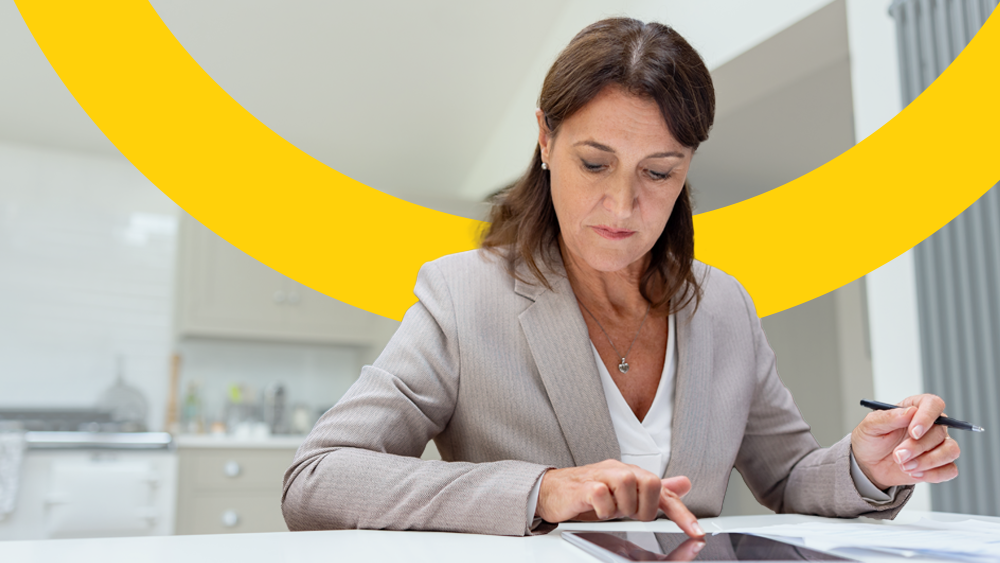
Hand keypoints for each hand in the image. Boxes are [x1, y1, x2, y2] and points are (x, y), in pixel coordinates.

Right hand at [535, 459, 704, 537]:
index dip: (683, 513)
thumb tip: (685, 484)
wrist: (552, 490)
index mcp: (633, 473)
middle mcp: (620, 470)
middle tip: (629, 514)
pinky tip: (596, 508)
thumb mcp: (627, 494)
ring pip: (628, 487)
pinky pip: (603, 496)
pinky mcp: (585, 486)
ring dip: (621, 508)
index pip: (665, 492)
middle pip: (651, 483)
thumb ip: (656, 490)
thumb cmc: (589, 492)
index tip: (697, 532)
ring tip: (609, 510)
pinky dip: (603, 509)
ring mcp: (602, 475)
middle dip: (644, 508)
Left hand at [851, 394, 960, 488]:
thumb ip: (888, 417)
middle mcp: (931, 425)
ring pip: (950, 450)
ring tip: (904, 466)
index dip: (927, 417)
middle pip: (940, 432)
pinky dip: (933, 474)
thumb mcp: (870, 426)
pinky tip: (914, 473)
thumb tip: (910, 412)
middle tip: (898, 455)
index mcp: (915, 408)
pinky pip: (950, 469)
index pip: (933, 404)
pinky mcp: (940, 465)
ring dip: (927, 461)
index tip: (914, 432)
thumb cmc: (871, 440)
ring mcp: (938, 445)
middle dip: (917, 447)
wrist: (869, 464)